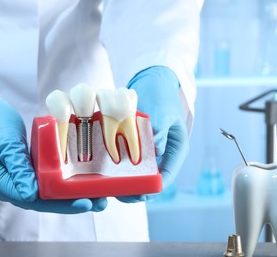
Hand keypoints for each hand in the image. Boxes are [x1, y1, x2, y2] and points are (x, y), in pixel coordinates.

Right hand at [0, 93, 106, 212]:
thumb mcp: (4, 144)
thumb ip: (17, 168)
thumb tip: (31, 194)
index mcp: (5, 185)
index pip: (37, 201)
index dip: (62, 204)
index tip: (84, 203)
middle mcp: (16, 186)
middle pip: (48, 201)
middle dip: (74, 203)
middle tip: (100, 203)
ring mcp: (24, 178)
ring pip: (51, 192)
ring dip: (74, 194)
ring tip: (98, 196)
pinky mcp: (32, 168)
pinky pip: (51, 178)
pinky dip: (67, 181)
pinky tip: (85, 180)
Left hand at [118, 66, 188, 202]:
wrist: (152, 81)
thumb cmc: (162, 95)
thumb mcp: (164, 110)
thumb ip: (161, 128)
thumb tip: (157, 147)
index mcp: (175, 151)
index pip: (165, 177)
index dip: (151, 189)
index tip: (135, 194)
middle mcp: (162, 155)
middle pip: (149, 179)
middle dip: (134, 188)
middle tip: (115, 192)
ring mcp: (147, 151)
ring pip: (136, 173)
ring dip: (123, 179)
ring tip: (106, 184)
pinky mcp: (134, 145)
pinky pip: (125, 160)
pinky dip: (116, 165)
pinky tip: (102, 167)